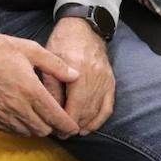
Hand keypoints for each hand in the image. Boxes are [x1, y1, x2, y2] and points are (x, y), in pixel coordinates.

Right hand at [0, 23, 81, 137]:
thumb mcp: (30, 49)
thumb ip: (55, 65)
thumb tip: (75, 75)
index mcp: (31, 90)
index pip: (56, 117)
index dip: (68, 126)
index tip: (74, 127)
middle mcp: (18, 107)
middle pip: (44, 130)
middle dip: (54, 128)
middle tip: (59, 122)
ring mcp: (2, 114)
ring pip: (28, 133)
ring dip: (38, 128)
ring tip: (42, 119)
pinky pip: (12, 131)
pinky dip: (21, 128)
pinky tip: (23, 117)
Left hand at [43, 17, 114, 134]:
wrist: (84, 27)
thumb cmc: (63, 41)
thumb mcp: (50, 59)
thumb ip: (51, 85)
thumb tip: (50, 110)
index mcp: (78, 71)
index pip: (74, 106)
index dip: (65, 122)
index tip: (56, 130)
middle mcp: (95, 77)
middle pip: (86, 111)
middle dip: (73, 126)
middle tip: (61, 134)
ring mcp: (105, 80)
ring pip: (96, 110)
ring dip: (85, 124)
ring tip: (72, 132)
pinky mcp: (110, 81)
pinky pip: (108, 106)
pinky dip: (99, 119)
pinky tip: (89, 127)